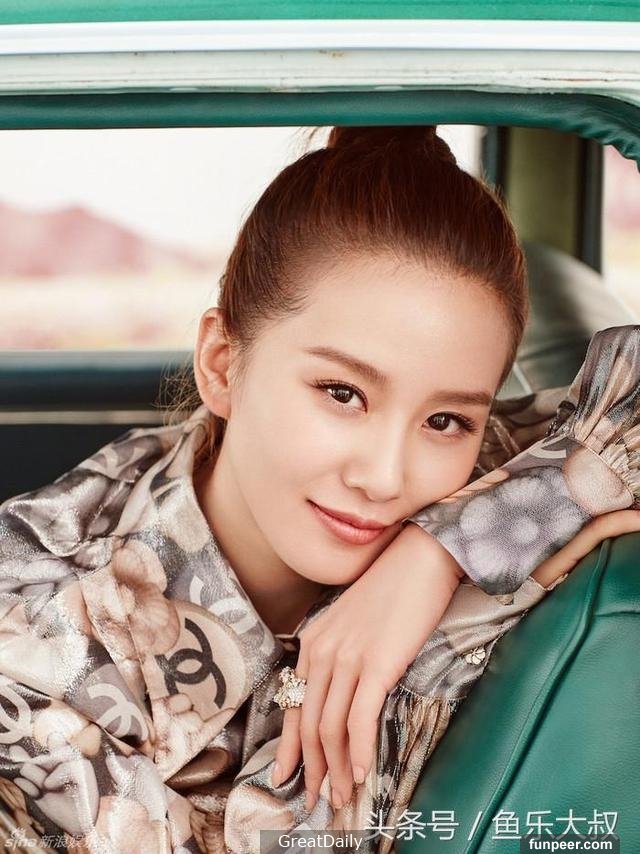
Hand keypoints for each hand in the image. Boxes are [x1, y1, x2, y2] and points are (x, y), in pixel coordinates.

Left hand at [272, 508, 639, 812]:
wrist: (419, 555)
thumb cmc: (393, 587)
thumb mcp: (353, 619)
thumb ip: (341, 651)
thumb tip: (344, 692)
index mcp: (313, 641)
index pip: (294, 704)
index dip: (291, 747)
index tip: (288, 776)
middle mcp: (322, 651)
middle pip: (308, 722)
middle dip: (313, 767)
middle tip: (318, 799)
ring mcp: (347, 657)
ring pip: (330, 727)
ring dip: (337, 768)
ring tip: (344, 796)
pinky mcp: (376, 663)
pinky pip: (360, 719)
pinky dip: (360, 751)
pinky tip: (364, 772)